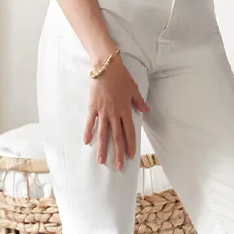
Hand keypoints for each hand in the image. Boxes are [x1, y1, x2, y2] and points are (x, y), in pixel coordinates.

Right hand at [84, 54, 148, 170]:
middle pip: (116, 137)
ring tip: (101, 161)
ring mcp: (102, 111)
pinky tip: (87, 142)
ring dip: (103, 148)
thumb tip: (146, 111)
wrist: (106, 66)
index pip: (129, 132)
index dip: (130, 145)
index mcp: (125, 110)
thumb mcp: (134, 89)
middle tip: (118, 166)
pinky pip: (90, 122)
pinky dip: (88, 132)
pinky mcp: (93, 107)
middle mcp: (114, 114)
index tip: (131, 157)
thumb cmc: (121, 77)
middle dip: (118, 153)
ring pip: (103, 133)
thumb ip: (139, 102)